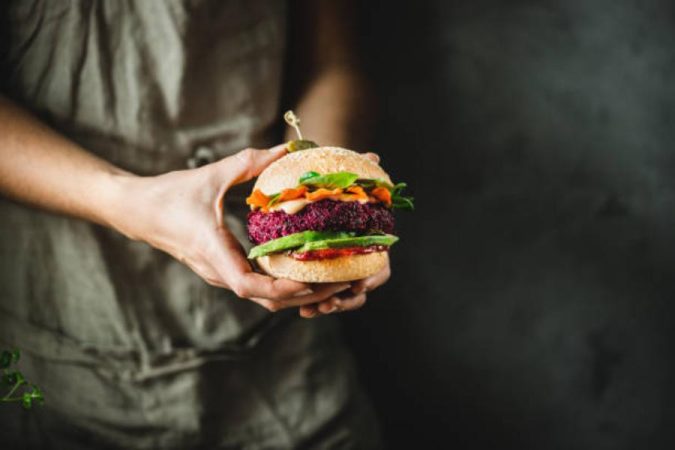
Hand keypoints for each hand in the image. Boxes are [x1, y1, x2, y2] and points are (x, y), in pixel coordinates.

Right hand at [107, 145, 351, 311]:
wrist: (137, 212)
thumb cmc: (169, 195)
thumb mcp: (210, 175)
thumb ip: (248, 163)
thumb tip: (287, 148)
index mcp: (212, 251)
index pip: (248, 286)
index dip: (282, 289)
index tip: (313, 281)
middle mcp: (218, 271)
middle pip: (267, 300)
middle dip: (306, 295)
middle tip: (343, 281)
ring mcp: (221, 274)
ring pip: (264, 298)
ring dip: (298, 293)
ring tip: (333, 279)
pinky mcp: (224, 270)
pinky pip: (258, 287)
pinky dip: (284, 285)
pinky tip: (307, 270)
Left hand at [296, 152, 391, 317]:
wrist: (304, 186)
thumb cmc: (321, 177)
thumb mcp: (333, 174)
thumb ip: (354, 170)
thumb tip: (374, 158)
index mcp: (366, 236)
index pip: (380, 264)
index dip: (373, 277)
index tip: (358, 284)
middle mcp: (355, 256)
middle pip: (361, 288)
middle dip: (347, 299)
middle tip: (329, 302)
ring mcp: (338, 268)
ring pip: (341, 297)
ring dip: (330, 304)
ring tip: (312, 309)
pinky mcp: (317, 274)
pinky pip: (320, 297)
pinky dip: (313, 303)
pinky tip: (303, 308)